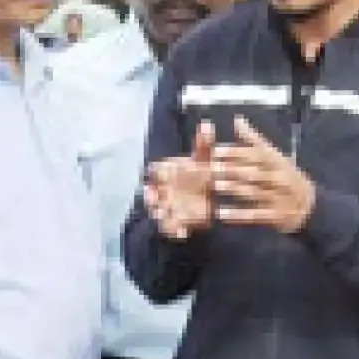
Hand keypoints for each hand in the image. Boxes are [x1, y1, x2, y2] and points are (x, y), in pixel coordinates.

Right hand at [141, 121, 217, 239]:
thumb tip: (207, 125)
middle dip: (152, 196)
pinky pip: (172, 228)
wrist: (205, 194)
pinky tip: (182, 233)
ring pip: (159, 212)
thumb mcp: (204, 159)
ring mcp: (168, 207)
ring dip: (160, 214)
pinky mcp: (178, 222)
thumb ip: (204, 145)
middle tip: (154, 196)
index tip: (159, 170)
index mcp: (166, 171)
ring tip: (164, 215)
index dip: (156, 171)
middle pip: (151, 193)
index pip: (155, 170)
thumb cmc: (199, 172)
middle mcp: (162, 189)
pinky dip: (175, 231)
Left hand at [212, 118, 317, 233]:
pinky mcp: (275, 216)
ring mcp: (279, 198)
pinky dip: (238, 215)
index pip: (257, 154)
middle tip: (211, 168)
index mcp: (278, 161)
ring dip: (234, 189)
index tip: (216, 151)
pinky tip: (222, 214)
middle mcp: (280, 178)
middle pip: (254, 173)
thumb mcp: (275, 157)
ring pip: (254, 193)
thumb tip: (237, 120)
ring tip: (215, 186)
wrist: (309, 206)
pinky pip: (255, 215)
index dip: (236, 152)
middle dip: (232, 170)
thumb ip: (255, 141)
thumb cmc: (286, 176)